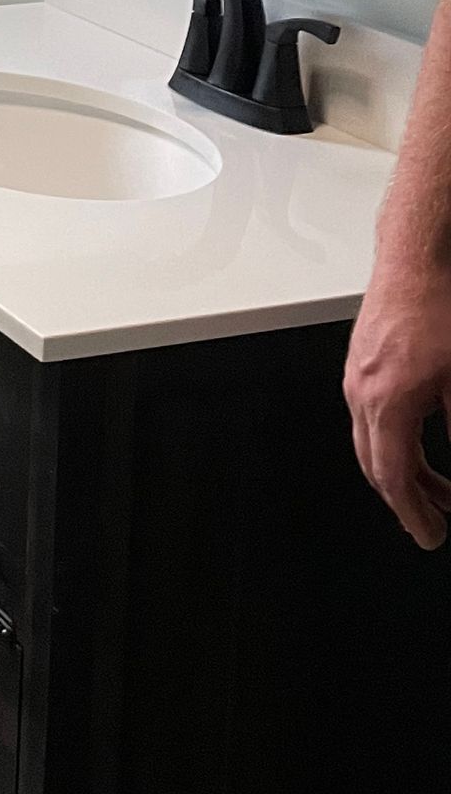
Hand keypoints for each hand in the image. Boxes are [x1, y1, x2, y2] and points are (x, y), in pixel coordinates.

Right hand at [345, 258, 450, 548]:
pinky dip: (393, 443)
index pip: (394, 477)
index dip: (414, 514)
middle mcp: (361, 392)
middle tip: (433, 523)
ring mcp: (357, 377)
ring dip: (401, 472)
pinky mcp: (361, 364)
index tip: (431, 535)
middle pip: (374, 466)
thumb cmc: (437, 306)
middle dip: (405, 501)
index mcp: (386, 401)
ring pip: (369, 443)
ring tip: (435, 491)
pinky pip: (369, 419)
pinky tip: (417, 444)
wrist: (415, 259)